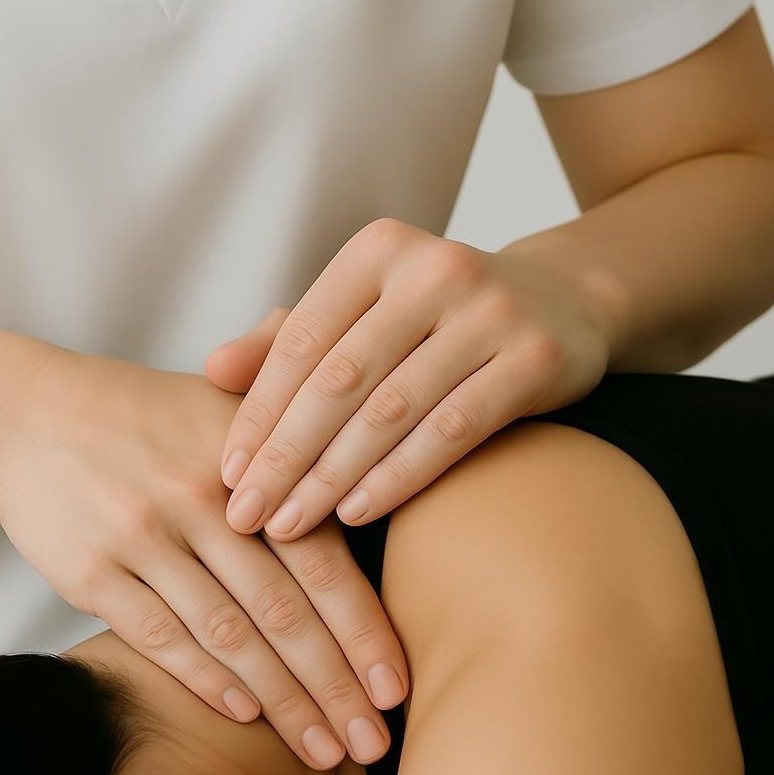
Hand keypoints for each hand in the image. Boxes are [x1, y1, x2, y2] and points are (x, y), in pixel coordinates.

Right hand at [0, 342, 407, 769]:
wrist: (25, 414)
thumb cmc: (147, 417)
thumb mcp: (225, 406)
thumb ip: (293, 448)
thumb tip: (373, 496)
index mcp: (249, 460)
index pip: (322, 557)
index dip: (362, 629)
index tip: (395, 687)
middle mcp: (200, 500)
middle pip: (283, 611)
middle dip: (334, 686)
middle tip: (371, 742)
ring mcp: (143, 537)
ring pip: (228, 636)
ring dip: (280, 702)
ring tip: (322, 749)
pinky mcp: (91, 572)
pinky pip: (161, 638)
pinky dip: (208, 681)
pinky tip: (247, 715)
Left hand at [205, 217, 611, 539]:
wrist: (560, 301)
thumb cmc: (437, 315)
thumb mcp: (364, 312)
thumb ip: (288, 339)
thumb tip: (212, 372)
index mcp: (379, 249)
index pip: (301, 340)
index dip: (258, 412)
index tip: (227, 475)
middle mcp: (434, 268)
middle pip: (340, 378)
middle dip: (285, 456)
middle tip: (247, 515)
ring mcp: (490, 311)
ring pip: (392, 409)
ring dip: (333, 477)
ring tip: (290, 525)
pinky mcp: (535, 357)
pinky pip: (453, 430)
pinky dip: (399, 477)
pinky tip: (358, 513)